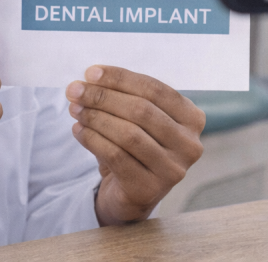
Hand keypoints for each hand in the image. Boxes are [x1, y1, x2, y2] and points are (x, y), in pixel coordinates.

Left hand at [65, 66, 205, 225]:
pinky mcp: (149, 189)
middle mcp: (189, 144)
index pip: (155, 89)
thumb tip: (90, 79)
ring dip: (96, 118)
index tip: (91, 73)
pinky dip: (93, 139)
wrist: (131, 194)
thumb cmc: (136, 147)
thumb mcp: (139, 119)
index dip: (121, 78)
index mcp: (192, 118)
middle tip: (75, 91)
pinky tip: (78, 130)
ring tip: (75, 109)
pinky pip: (116, 156)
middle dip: (104, 97)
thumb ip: (125, 97)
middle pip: (142, 110)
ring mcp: (172, 169)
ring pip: (128, 134)